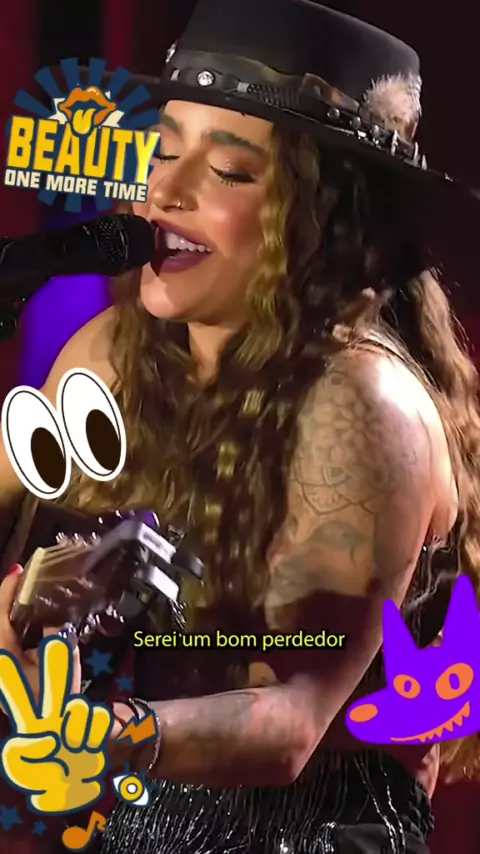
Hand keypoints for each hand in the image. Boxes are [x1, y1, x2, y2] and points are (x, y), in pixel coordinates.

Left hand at [0, 565, 78, 703]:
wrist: (49, 732)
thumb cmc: (54, 696)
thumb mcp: (60, 657)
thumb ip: (55, 629)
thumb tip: (53, 612)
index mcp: (3, 648)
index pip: (0, 611)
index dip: (9, 587)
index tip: (21, 569)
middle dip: (10, 596)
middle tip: (26, 578)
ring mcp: (1, 664)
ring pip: (2, 629)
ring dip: (12, 611)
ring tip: (30, 594)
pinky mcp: (6, 672)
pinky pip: (7, 640)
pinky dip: (15, 626)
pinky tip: (31, 621)